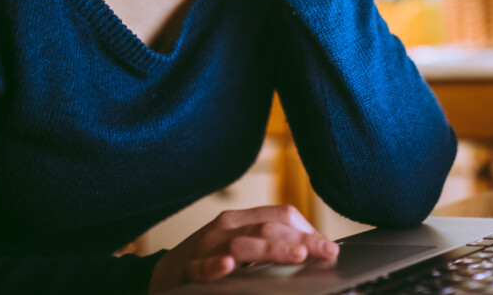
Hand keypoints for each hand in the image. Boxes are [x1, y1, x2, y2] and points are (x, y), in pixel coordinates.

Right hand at [147, 205, 338, 292]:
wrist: (163, 276)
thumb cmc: (212, 259)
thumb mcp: (243, 246)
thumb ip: (272, 245)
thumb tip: (314, 250)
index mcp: (242, 219)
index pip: (281, 216)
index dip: (308, 230)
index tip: (330, 249)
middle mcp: (225, 227)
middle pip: (267, 228)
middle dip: (300, 240)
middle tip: (323, 253)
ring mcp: (205, 247)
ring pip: (242, 244)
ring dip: (272, 250)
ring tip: (298, 255)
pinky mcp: (187, 269)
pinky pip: (202, 266)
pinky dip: (216, 266)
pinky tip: (229, 266)